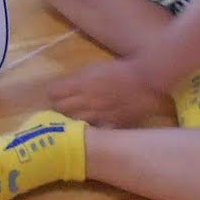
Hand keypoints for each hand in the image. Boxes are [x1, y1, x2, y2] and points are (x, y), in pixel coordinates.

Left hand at [50, 58, 171, 128]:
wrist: (147, 80)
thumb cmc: (120, 70)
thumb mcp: (94, 67)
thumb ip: (77, 78)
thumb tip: (62, 87)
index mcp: (81, 83)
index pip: (53, 92)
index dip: (53, 92)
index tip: (57, 93)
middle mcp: (87, 99)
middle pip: (59, 108)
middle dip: (58, 106)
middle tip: (64, 106)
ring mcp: (99, 114)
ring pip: (74, 122)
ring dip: (71, 120)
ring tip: (75, 118)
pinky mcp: (112, 124)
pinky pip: (96, 133)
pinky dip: (92, 132)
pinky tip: (91, 130)